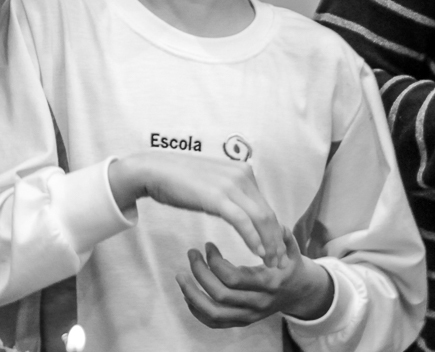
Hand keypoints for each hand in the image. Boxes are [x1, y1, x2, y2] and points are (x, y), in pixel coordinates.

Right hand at [109, 152, 285, 266]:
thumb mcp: (213, 183)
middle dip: (277, 240)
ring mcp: (231, 184)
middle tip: (281, 262)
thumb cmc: (180, 180)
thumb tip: (240, 210)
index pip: (266, 206)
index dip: (275, 230)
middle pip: (268, 214)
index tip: (278, 250)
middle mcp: (242, 175)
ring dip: (269, 243)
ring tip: (272, 263)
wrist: (154, 170)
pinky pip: (243, 221)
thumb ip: (230, 193)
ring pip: (260, 219)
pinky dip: (253, 238)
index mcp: (243, 171)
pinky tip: (259, 253)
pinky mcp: (218, 196)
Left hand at [176, 229, 332, 327]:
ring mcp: (249, 316)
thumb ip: (282, 235)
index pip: (234, 278)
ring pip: (214, 313)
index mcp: (268, 283)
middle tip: (191, 253)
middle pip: (220, 295)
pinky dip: (197, 310)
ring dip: (192, 295)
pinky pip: (214, 322)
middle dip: (200, 273)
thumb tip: (273, 224)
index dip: (215, 262)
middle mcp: (258, 303)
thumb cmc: (290, 265)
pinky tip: (188, 292)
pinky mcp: (241, 322)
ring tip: (180, 275)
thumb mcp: (292, 248)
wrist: (299, 292)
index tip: (208, 245)